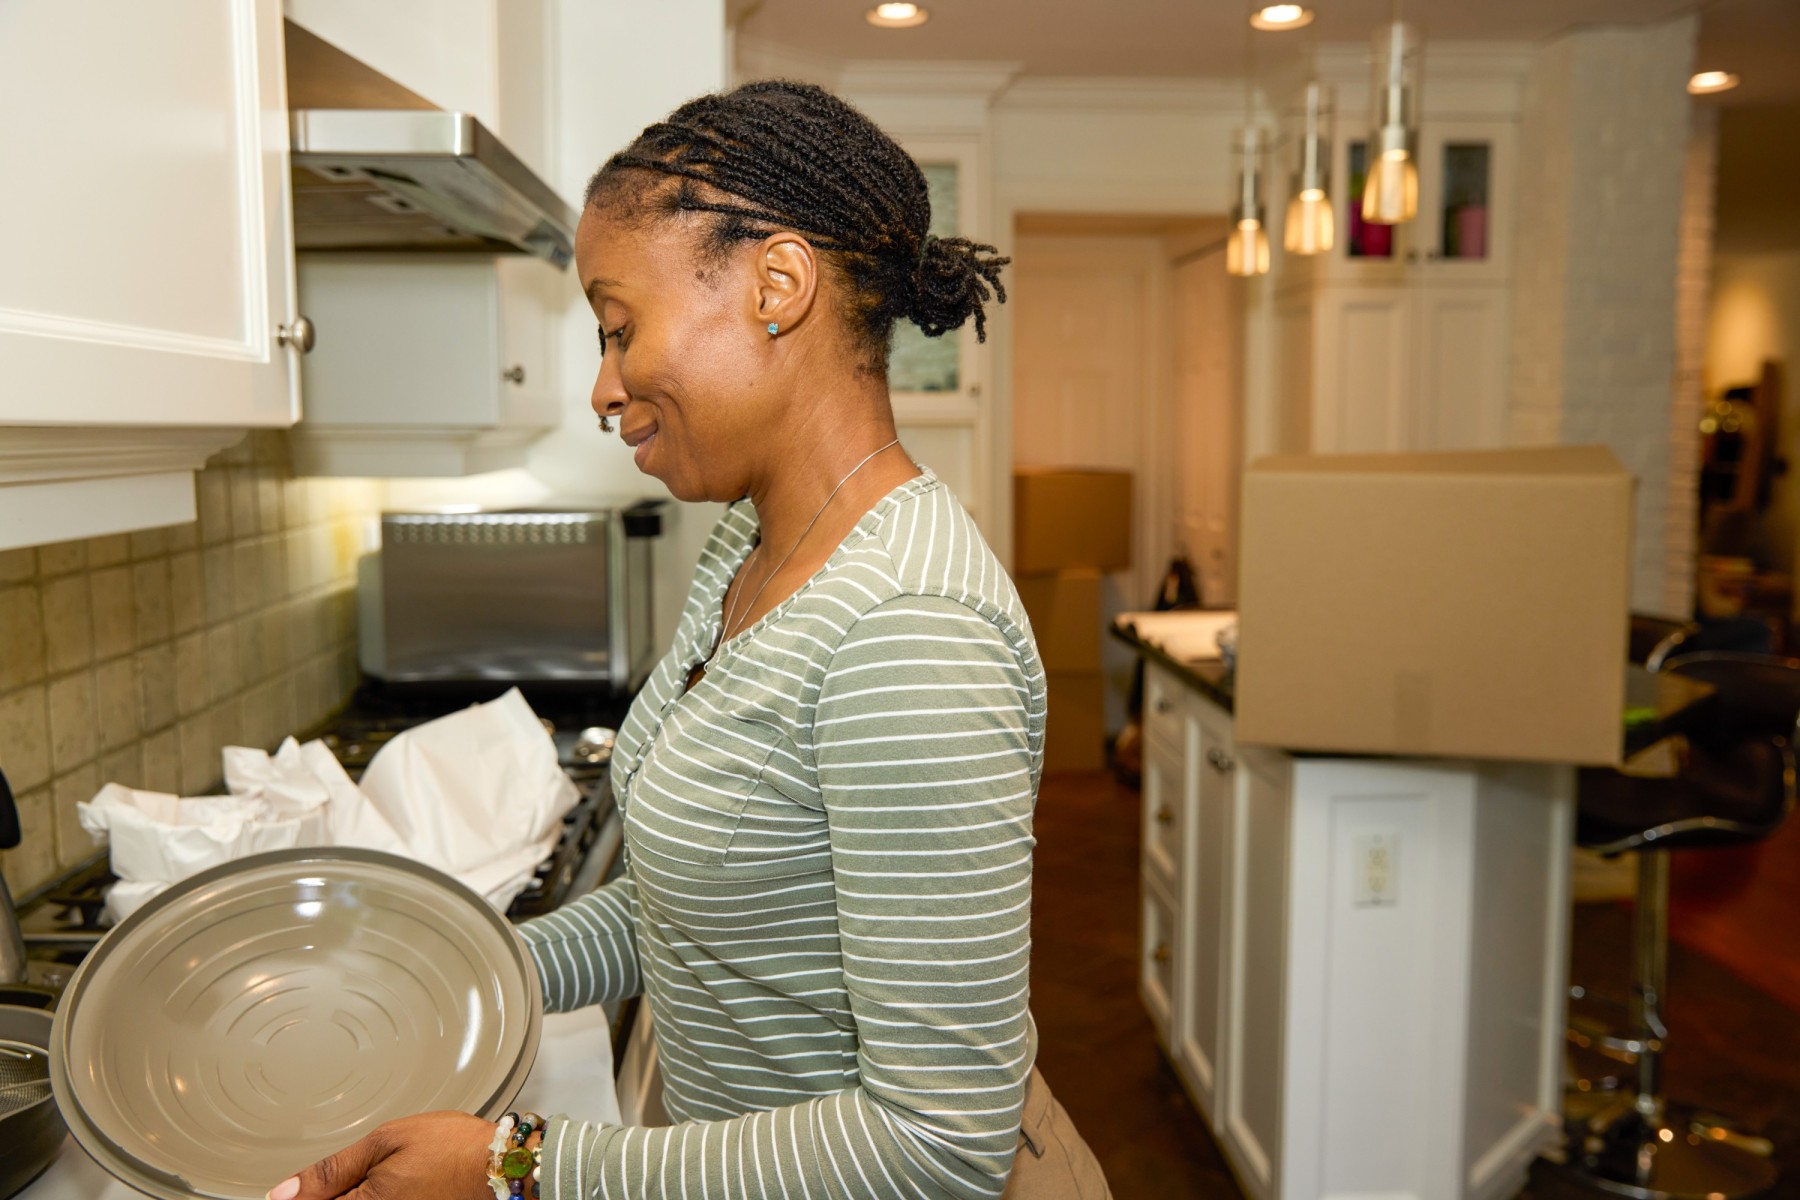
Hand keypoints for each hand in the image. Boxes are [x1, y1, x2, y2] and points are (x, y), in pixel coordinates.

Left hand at [266, 1111, 500, 1199]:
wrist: (497, 1166)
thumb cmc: (450, 1147)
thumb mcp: (385, 1142)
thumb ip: (331, 1170)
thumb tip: (281, 1193)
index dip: (298, 1196)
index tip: (300, 1187)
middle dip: (330, 1193)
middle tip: (370, 1171)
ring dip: (352, 1193)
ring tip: (386, 1175)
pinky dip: (371, 1196)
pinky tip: (388, 1186)